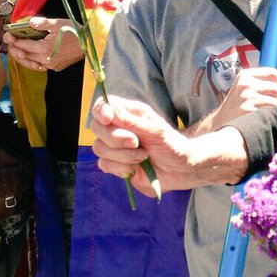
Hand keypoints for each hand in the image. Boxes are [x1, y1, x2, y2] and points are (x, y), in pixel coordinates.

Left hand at [4, 17, 84, 71]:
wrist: (90, 44)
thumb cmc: (75, 31)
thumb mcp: (59, 23)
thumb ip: (42, 23)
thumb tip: (29, 22)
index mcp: (45, 48)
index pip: (23, 45)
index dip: (13, 40)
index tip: (7, 35)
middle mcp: (46, 60)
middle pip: (24, 56)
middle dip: (15, 48)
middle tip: (10, 41)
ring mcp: (51, 65)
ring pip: (30, 63)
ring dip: (21, 57)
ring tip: (16, 50)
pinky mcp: (56, 68)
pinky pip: (39, 66)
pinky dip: (32, 62)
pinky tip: (30, 57)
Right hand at [92, 95, 248, 193]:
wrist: (181, 170)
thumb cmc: (172, 145)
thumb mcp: (155, 130)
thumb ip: (131, 122)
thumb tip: (109, 110)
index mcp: (129, 113)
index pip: (104, 105)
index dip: (100, 110)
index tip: (108, 118)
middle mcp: (119, 128)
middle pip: (96, 127)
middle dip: (115, 138)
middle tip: (136, 143)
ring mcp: (115, 147)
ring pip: (99, 147)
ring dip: (122, 155)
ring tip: (144, 156)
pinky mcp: (115, 164)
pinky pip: (104, 164)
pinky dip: (121, 167)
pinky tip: (136, 167)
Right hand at [192, 67, 276, 135]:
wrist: (221, 124)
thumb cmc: (238, 108)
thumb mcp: (250, 92)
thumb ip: (270, 87)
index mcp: (245, 75)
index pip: (273, 73)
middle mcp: (246, 83)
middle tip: (271, 106)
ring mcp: (246, 96)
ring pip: (276, 99)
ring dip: (276, 108)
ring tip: (265, 113)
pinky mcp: (248, 109)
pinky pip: (272, 110)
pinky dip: (271, 116)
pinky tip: (262, 119)